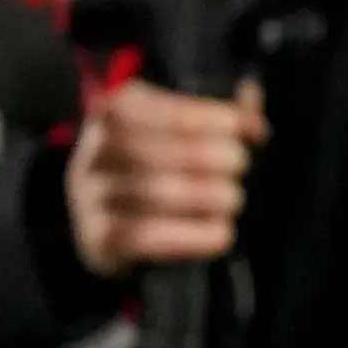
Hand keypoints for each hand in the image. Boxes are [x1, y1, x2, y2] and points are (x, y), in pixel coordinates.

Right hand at [66, 79, 264, 277]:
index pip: (175, 112)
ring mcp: (94, 195)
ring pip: (162, 193)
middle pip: (170, 153)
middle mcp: (98, 150)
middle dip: (220, 159)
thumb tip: (253, 115)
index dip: (221, 121)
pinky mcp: (100, 238)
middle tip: (239, 167)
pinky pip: (153, 236)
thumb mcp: (177, 131)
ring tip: (231, 198)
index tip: (253, 131)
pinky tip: (221, 231)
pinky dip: (197, 236)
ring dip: (213, 197)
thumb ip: (219, 118)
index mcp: (117, 110)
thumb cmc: (153, 166)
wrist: (103, 222)